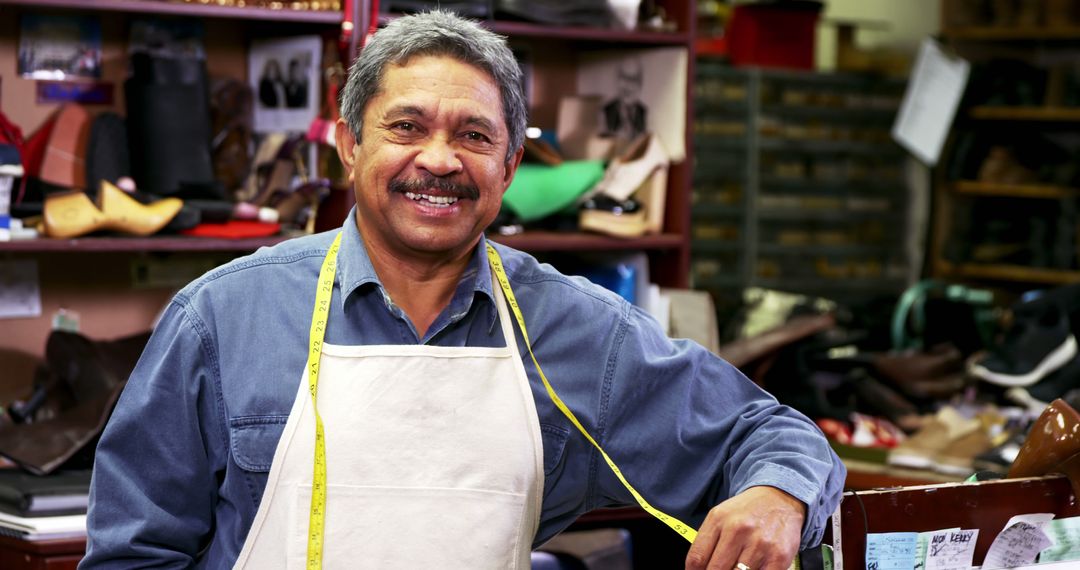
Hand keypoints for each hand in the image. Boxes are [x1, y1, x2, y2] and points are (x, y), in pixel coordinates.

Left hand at [685, 486, 804, 569]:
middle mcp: (738, 530)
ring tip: (736, 567)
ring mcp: (759, 544)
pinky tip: (752, 569)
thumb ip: (706, 542)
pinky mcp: (779, 557)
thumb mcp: (720, 517)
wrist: (780, 499)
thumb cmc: (747, 512)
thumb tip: (698, 569)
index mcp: (718, 519)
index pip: (696, 558)